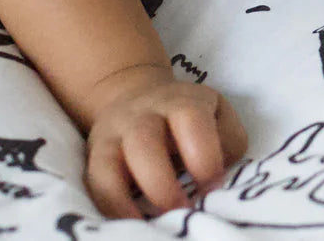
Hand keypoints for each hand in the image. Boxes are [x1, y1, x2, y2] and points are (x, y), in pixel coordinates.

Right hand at [82, 64, 248, 217]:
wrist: (138, 99)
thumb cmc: (190, 121)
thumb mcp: (219, 117)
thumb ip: (227, 143)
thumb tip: (216, 180)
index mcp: (181, 102)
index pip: (190, 120)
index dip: (204, 158)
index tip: (212, 188)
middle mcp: (142, 114)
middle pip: (143, 141)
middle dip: (162, 185)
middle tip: (183, 211)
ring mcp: (114, 134)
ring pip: (111, 165)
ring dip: (131, 201)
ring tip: (156, 223)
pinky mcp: (96, 156)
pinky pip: (96, 184)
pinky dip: (113, 208)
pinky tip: (134, 224)